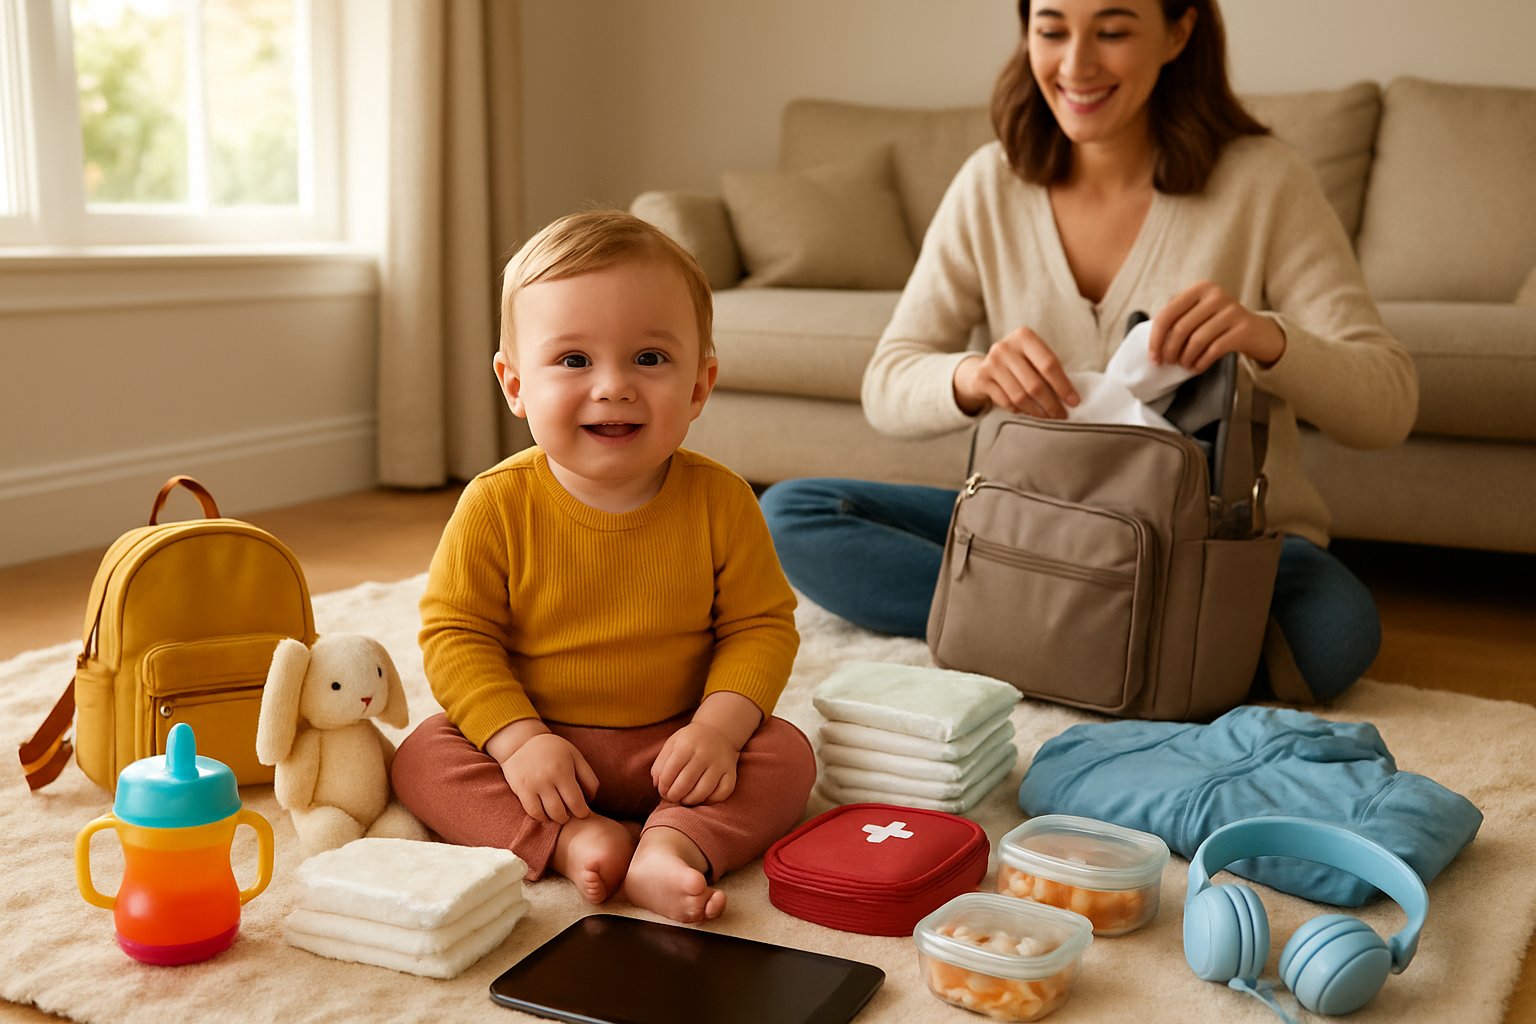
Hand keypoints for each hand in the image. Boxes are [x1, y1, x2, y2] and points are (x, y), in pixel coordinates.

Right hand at [497, 732, 598, 823]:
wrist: (522, 741)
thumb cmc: (555, 751)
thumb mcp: (575, 756)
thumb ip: (588, 776)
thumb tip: (591, 799)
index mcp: (563, 769)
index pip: (576, 801)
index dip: (581, 811)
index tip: (582, 812)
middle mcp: (546, 777)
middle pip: (560, 811)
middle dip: (567, 817)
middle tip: (569, 815)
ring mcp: (531, 784)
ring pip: (546, 814)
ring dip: (554, 819)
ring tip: (558, 815)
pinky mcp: (519, 788)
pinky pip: (532, 811)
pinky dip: (540, 816)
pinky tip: (544, 812)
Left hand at [651, 721, 740, 805]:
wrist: (717, 731)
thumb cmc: (689, 741)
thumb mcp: (672, 744)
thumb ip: (661, 763)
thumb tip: (657, 784)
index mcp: (687, 745)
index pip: (671, 770)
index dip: (663, 785)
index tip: (662, 790)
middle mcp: (705, 753)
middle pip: (686, 782)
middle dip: (674, 795)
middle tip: (671, 798)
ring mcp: (720, 764)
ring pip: (704, 791)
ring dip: (690, 800)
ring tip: (684, 800)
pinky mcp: (731, 773)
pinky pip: (722, 793)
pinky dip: (710, 800)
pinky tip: (702, 798)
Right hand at [952, 327, 1078, 418]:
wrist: (983, 366)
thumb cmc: (1018, 363)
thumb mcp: (1032, 356)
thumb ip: (1048, 369)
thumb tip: (1071, 396)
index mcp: (1024, 336)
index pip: (1049, 364)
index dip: (1063, 386)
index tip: (1074, 401)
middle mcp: (1005, 347)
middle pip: (1035, 384)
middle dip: (1051, 404)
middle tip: (1061, 414)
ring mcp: (991, 363)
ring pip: (1020, 396)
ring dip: (1037, 411)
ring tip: (1048, 416)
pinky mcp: (982, 380)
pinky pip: (1007, 402)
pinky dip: (1021, 411)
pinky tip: (1029, 412)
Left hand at [1149, 281, 1285, 371]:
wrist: (1257, 331)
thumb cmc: (1219, 325)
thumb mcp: (1200, 314)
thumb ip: (1179, 320)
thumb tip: (1154, 346)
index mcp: (1200, 288)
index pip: (1168, 313)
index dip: (1156, 338)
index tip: (1153, 356)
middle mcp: (1216, 295)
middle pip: (1181, 329)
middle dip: (1170, 351)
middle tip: (1168, 362)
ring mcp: (1232, 311)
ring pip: (1197, 340)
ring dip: (1186, 358)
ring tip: (1184, 365)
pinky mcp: (1243, 328)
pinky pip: (1214, 350)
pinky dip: (1201, 362)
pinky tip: (1197, 367)